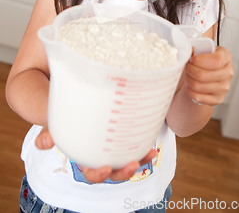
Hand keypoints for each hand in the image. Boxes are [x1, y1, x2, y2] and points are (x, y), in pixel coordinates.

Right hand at [35, 126, 157, 182]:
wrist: (75, 106)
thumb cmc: (66, 118)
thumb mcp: (57, 124)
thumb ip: (51, 132)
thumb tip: (43, 143)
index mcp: (85, 157)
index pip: (91, 172)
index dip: (99, 174)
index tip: (105, 168)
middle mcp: (101, 157)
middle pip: (114, 172)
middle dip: (123, 172)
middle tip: (132, 164)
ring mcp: (114, 149)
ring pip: (127, 161)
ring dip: (139, 160)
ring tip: (149, 154)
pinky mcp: (124, 139)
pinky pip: (136, 147)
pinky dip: (144, 147)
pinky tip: (152, 144)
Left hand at [184, 46, 232, 105]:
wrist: (208, 75)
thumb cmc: (205, 61)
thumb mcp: (204, 50)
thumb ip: (197, 48)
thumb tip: (187, 49)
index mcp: (226, 57)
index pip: (216, 61)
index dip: (200, 60)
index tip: (191, 59)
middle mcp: (228, 73)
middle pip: (204, 75)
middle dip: (190, 70)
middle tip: (186, 67)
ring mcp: (224, 87)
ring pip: (199, 86)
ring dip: (188, 80)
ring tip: (188, 75)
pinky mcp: (218, 99)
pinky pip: (198, 97)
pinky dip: (190, 91)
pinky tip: (190, 85)